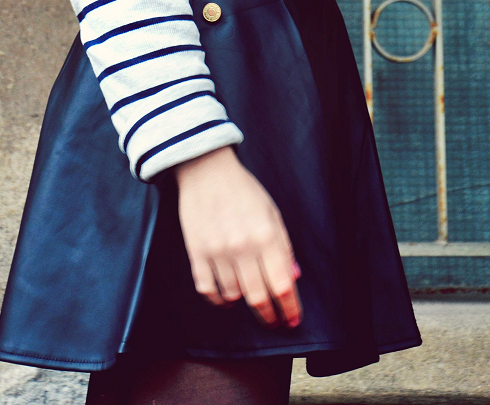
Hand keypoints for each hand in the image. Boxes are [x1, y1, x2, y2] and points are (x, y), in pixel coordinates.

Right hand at [174, 145, 301, 328]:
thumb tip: (292, 277)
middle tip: (275, 320)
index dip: (290, 308)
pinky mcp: (196, 251)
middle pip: (259, 298)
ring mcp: (217, 251)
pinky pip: (207, 289)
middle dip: (270, 316)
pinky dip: (218, 300)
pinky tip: (227, 298)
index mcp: (265, 236)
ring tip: (251, 301)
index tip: (293, 319)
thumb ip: (283, 246)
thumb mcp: (271, 212)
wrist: (206, 169)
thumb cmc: (242, 189)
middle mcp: (242, 247)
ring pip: (234, 296)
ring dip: (245, 304)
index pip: (282, 285)